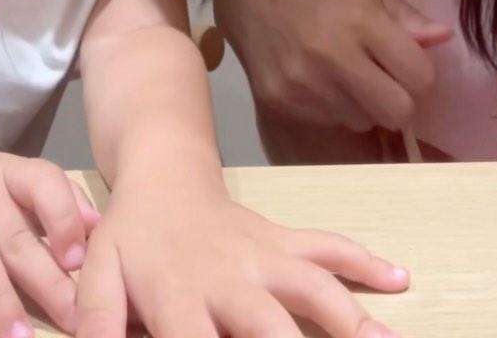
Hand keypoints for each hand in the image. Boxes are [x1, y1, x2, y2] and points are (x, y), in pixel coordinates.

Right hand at [0, 151, 99, 337]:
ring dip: (2, 303)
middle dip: (46, 280)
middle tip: (74, 318)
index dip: (63, 218)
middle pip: (14, 235)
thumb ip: (57, 201)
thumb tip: (95, 226)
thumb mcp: (17, 184)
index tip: (77, 259)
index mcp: (8, 173)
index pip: (42, 181)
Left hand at [76, 173, 407, 337]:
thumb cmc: (130, 237)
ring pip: (314, 284)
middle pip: (272, 324)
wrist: (164, 174)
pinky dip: (364, 261)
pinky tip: (398, 279)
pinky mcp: (284, 241)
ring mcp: (264, 255)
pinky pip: (327, 246)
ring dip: (350, 317)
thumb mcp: (98, 276)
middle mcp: (230, 276)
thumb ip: (100, 320)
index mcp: (179, 294)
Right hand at [215, 0, 450, 132]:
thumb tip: (442, 38)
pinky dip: (335, 105)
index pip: (418, 75)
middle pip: (397, 111)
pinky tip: (320, 76)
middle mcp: (332, 56)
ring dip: (365, 103)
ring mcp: (304, 84)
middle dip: (399, 96)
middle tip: (385, 76)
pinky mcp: (281, 102)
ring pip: (364, 121)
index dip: (420, 70)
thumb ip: (401, 12)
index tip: (407, 60)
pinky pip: (331, 120)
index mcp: (358, 18)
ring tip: (345, 71)